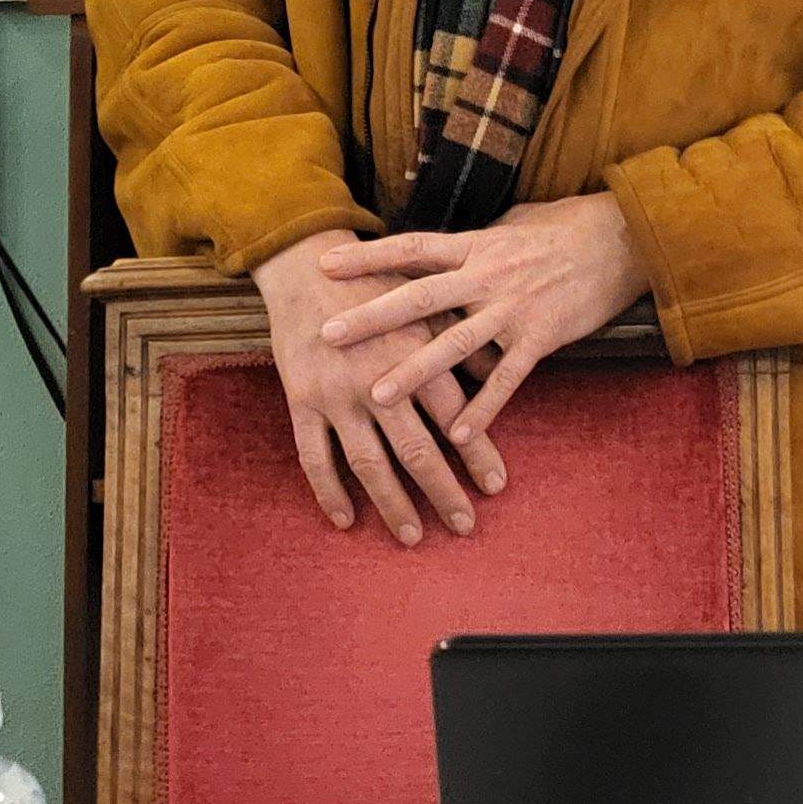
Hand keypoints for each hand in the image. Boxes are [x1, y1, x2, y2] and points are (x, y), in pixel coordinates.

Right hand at [252, 230, 506, 544]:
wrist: (307, 268)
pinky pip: (314, 457)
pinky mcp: (301, 400)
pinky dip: (329, 491)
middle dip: (444, 493)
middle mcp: (378, 380)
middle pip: (417, 451)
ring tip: (412, 535)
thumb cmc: (377, 287)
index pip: (456, 417)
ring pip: (368, 463)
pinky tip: (345, 520)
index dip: (478, 454)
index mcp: (415, 355)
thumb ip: (462, 341)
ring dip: (392, 504)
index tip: (497, 487)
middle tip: (465, 525)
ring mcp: (336, 395)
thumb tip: (501, 367)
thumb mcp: (427, 306)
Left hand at [317, 192, 651, 446]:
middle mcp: (487, 275)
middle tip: (328, 334)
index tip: (325, 266)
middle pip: (419, 296)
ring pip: (454, 343)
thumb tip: (443, 248)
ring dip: (414, 372)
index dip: (368, 257)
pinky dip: (483, 408)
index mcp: (475, 245)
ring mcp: (514, 307)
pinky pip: (507, 378)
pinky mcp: (542, 337)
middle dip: (371, 316)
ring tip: (378, 395)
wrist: (623, 238)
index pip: (411, 249)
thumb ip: (473, 243)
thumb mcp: (512, 224)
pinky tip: (458, 434)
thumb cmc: (565, 228)